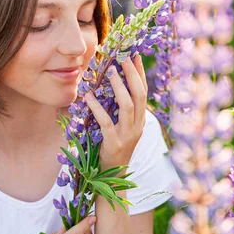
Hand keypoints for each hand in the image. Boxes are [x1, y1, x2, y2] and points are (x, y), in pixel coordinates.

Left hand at [85, 54, 147, 169]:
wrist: (113, 177)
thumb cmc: (113, 149)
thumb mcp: (121, 128)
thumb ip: (119, 111)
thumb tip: (110, 88)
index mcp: (140, 121)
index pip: (144, 92)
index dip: (140, 74)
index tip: (135, 56)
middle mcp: (137, 126)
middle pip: (140, 95)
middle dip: (133, 75)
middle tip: (123, 58)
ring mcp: (127, 135)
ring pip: (128, 106)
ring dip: (120, 87)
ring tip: (110, 72)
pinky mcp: (114, 143)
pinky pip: (107, 122)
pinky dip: (98, 108)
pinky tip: (89, 96)